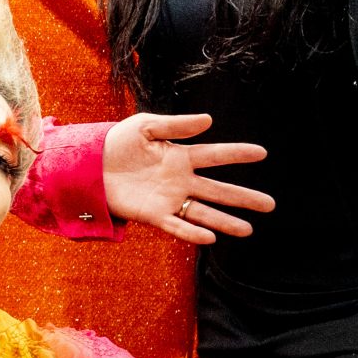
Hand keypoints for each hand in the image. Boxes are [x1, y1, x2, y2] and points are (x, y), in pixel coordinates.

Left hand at [100, 112, 272, 245]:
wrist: (87, 165)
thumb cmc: (117, 143)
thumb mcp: (144, 127)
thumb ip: (175, 125)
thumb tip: (208, 120)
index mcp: (179, 157)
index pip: (214, 155)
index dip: (236, 153)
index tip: (262, 153)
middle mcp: (180, 180)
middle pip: (217, 191)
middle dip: (243, 198)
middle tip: (270, 205)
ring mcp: (168, 199)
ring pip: (202, 212)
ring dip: (224, 222)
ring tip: (248, 230)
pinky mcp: (152, 215)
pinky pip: (175, 226)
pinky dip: (191, 232)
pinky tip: (210, 238)